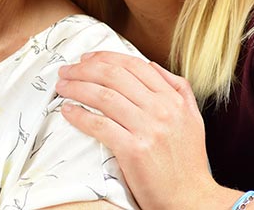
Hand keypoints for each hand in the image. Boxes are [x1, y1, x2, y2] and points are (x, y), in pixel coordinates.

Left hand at [56, 51, 228, 209]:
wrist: (192, 198)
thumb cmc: (188, 161)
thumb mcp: (192, 118)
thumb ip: (177, 88)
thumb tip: (152, 65)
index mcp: (173, 98)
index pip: (134, 65)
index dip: (105, 57)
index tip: (86, 59)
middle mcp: (161, 109)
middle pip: (114, 76)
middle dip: (84, 69)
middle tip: (66, 70)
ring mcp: (148, 128)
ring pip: (104, 96)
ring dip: (77, 87)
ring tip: (62, 87)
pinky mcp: (133, 150)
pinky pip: (99, 125)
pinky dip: (80, 115)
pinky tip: (68, 111)